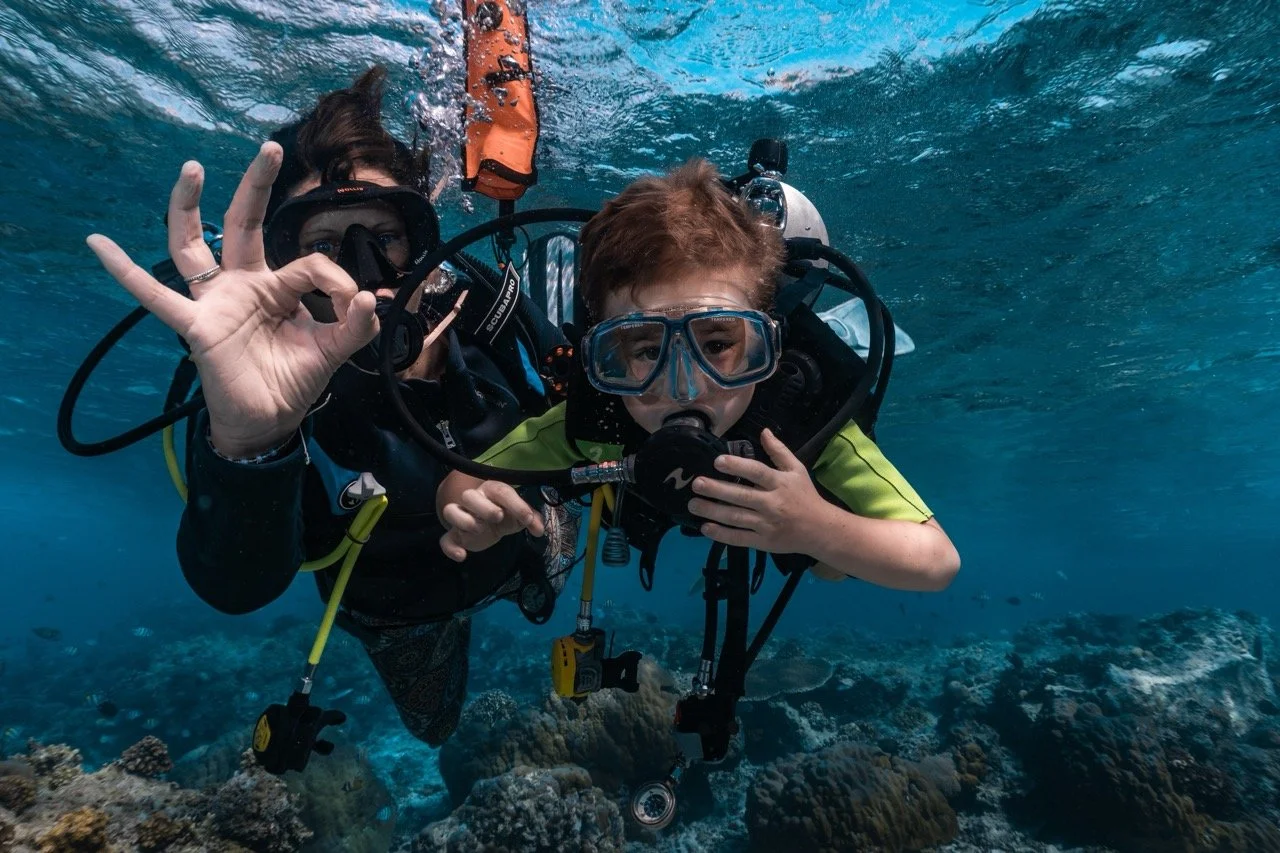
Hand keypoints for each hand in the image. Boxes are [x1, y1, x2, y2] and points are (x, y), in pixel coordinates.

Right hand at [86, 142, 377, 457]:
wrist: (268, 422)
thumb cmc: (293, 382)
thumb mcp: (333, 352)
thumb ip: (355, 326)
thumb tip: (370, 297)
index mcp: (279, 287)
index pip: (310, 263)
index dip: (336, 281)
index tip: (355, 304)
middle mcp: (244, 284)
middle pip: (245, 224)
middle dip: (256, 185)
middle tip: (271, 147)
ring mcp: (216, 301)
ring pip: (194, 245)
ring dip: (189, 206)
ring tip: (192, 169)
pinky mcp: (197, 325)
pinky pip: (155, 298)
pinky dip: (126, 272)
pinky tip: (98, 244)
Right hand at [439, 480, 544, 561]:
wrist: (492, 524)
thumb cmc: (507, 514)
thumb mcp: (521, 516)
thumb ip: (531, 519)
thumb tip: (539, 530)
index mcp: (492, 491)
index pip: (501, 491)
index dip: (515, 504)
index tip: (527, 519)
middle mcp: (474, 500)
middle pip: (469, 495)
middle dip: (483, 507)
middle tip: (498, 517)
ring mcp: (462, 517)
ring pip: (450, 510)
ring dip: (464, 520)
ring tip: (480, 529)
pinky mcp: (456, 535)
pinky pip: (445, 539)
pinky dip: (450, 548)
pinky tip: (462, 556)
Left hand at [687, 428, 829, 553]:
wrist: (820, 530)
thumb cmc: (805, 496)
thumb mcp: (797, 469)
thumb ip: (779, 451)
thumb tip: (763, 431)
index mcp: (780, 483)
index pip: (757, 472)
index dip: (737, 466)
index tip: (718, 461)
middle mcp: (772, 504)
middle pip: (741, 496)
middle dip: (717, 490)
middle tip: (696, 484)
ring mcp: (766, 524)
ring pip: (736, 518)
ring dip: (712, 512)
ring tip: (693, 504)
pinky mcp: (763, 542)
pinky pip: (739, 538)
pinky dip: (722, 535)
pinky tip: (705, 528)